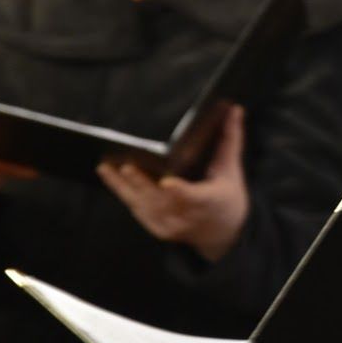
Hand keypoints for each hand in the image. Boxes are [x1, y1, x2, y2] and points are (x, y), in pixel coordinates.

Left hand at [97, 105, 249, 261]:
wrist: (222, 234)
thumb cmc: (227, 196)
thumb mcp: (231, 170)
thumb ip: (230, 139)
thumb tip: (235, 108)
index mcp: (210, 202)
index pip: (194, 197)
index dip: (180, 191)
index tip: (167, 182)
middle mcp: (188, 217)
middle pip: (162, 200)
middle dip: (142, 183)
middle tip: (126, 165)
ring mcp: (171, 226)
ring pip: (144, 205)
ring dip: (123, 186)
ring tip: (106, 167)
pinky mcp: (157, 229)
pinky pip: (137, 209)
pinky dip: (123, 192)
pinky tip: (110, 176)